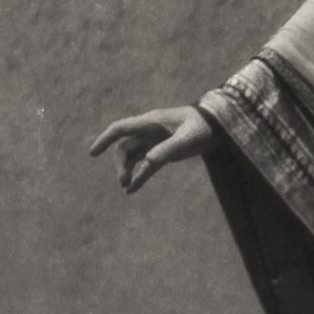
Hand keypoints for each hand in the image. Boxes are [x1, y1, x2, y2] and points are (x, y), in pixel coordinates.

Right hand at [89, 105, 215, 193]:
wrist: (220, 127)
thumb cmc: (203, 127)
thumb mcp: (188, 138)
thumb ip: (169, 149)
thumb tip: (148, 161)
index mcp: (151, 122)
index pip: (121, 129)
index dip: (105, 139)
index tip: (93, 153)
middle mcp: (148, 131)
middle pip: (124, 146)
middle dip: (120, 163)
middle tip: (123, 181)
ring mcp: (155, 141)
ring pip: (132, 156)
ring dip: (128, 170)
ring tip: (127, 188)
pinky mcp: (163, 152)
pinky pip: (146, 165)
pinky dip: (139, 176)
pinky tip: (132, 190)